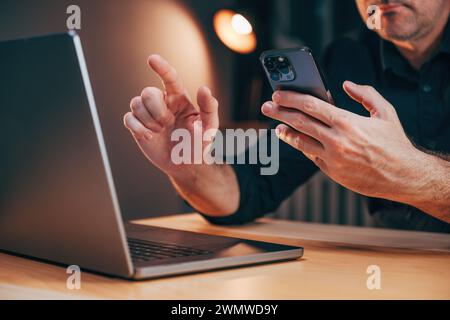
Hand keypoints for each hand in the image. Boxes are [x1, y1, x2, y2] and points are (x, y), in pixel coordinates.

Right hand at [123, 55, 218, 175]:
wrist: (186, 165)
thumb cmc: (199, 144)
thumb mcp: (208, 128)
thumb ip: (209, 108)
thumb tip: (204, 88)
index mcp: (179, 98)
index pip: (170, 78)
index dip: (161, 68)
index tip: (152, 59)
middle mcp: (162, 102)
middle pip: (148, 92)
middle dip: (157, 111)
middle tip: (168, 124)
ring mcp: (148, 113)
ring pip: (136, 103)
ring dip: (149, 121)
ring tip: (160, 132)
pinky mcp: (138, 126)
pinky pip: (128, 118)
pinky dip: (137, 128)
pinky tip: (148, 136)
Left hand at [261, 81, 419, 199]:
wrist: (403, 176)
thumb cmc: (395, 142)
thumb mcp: (385, 111)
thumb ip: (365, 94)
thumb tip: (346, 84)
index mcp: (347, 122)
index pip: (311, 106)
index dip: (291, 98)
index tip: (277, 94)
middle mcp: (336, 140)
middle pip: (300, 122)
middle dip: (279, 112)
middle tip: (266, 106)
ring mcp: (332, 158)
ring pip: (300, 142)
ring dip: (285, 132)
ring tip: (276, 126)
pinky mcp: (331, 172)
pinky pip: (311, 156)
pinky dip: (302, 147)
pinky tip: (295, 140)